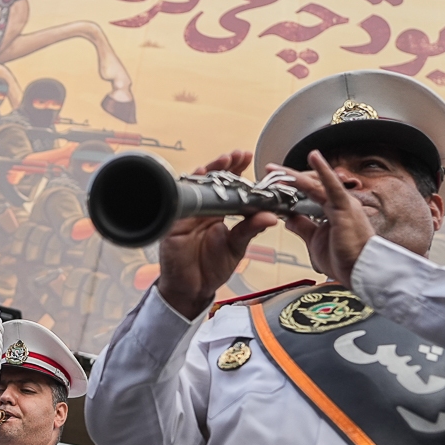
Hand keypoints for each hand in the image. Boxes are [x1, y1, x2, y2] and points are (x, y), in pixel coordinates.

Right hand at [155, 151, 277, 319]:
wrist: (192, 288)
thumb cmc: (212, 268)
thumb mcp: (236, 247)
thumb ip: (250, 230)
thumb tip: (270, 217)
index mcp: (218, 213)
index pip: (227, 186)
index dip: (235, 170)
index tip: (247, 157)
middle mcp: (202, 210)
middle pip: (210, 180)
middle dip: (223, 165)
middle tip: (236, 156)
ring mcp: (187, 215)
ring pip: (195, 186)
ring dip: (208, 172)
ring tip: (222, 162)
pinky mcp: (174, 224)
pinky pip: (179, 203)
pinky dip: (187, 190)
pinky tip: (197, 178)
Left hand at [277, 150, 376, 287]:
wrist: (362, 272)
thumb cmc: (345, 260)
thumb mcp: (314, 240)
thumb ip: (303, 227)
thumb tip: (288, 219)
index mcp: (332, 210)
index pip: (308, 192)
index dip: (290, 186)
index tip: (273, 182)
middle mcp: (339, 203)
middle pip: (309, 185)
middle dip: (288, 178)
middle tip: (269, 170)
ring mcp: (343, 204)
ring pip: (315, 184)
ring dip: (294, 175)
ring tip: (276, 168)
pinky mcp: (345, 208)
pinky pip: (332, 186)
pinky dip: (323, 171)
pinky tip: (314, 157)